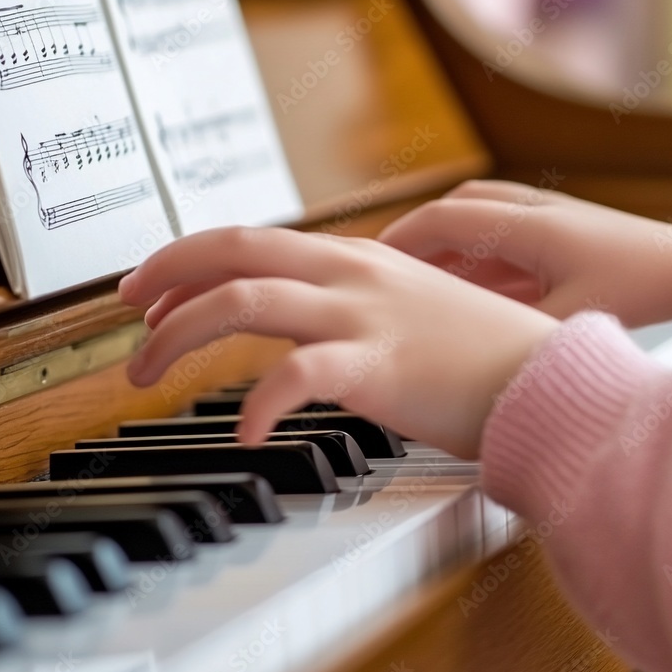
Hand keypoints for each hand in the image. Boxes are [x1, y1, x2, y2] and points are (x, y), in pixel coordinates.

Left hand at [118, 228, 558, 458]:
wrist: (544, 378)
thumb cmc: (481, 352)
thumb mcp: (409, 306)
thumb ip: (356, 302)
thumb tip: (302, 318)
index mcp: (358, 260)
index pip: (253, 240)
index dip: (190, 259)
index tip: (156, 292)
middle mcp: (353, 275)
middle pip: (233, 250)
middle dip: (165, 273)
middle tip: (127, 310)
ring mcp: (364, 317)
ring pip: (243, 299)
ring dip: (178, 333)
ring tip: (144, 373)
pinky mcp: (380, 367)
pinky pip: (298, 375)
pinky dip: (258, 401)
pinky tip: (242, 432)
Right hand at [379, 181, 671, 327]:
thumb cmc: (642, 288)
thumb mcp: (570, 320)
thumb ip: (514, 330)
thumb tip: (465, 351)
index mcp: (528, 226)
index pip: (444, 220)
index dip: (403, 239)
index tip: (372, 259)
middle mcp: (533, 209)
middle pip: (455, 208)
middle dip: (418, 236)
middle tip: (389, 266)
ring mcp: (548, 213)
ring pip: (478, 215)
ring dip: (448, 240)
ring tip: (424, 275)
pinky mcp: (562, 225)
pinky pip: (503, 227)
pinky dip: (478, 249)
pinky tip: (474, 281)